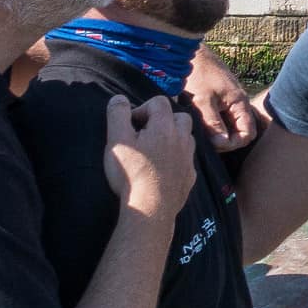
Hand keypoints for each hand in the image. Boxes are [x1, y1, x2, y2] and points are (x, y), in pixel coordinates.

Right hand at [103, 94, 195, 221]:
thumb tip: (119, 98)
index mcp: (165, 126)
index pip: (159, 102)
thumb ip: (117, 115)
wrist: (151, 209)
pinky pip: (187, 160)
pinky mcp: (190, 176)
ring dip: (172, 138)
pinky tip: (163, 169)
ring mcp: (188, 158)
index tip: (130, 125)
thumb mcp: (117, 141)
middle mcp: (182, 138)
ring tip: (154, 150)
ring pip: (186, 137)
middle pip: (179, 117)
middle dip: (163, 120)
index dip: (142, 108)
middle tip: (145, 135)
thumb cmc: (131, 174)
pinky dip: (177, 158)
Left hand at [184, 45, 260, 151]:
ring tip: (200, 134)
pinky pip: (221, 118)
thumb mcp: (203, 101)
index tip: (214, 144)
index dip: (233, 144)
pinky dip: (212, 125)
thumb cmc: (197, 73)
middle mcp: (237, 103)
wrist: (188, 52)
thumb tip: (222, 144)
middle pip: (239, 132)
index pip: (247, 134)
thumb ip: (213, 124)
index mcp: (239, 102)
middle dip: (225, 141)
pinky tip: (198, 125)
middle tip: (205, 142)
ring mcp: (228, 101)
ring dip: (217, 133)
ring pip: (229, 126)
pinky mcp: (218, 99)